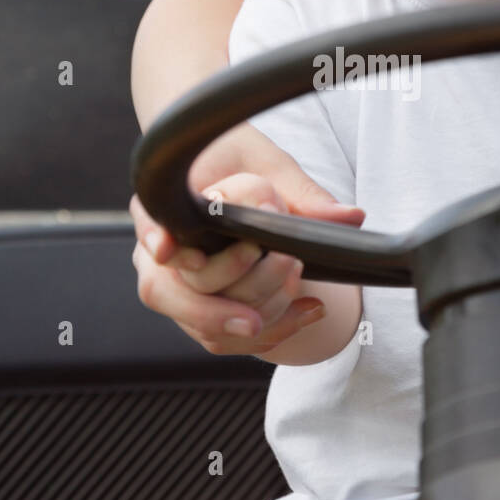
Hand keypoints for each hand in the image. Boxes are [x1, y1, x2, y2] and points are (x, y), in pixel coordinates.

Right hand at [130, 129, 364, 355]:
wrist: (238, 182)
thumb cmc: (242, 162)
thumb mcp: (271, 166)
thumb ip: (303, 193)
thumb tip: (348, 217)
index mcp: (167, 205)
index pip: (150, 225)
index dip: (156, 239)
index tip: (169, 251)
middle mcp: (162, 251)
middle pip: (167, 291)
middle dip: (214, 308)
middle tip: (256, 310)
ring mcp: (178, 286)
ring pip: (199, 323)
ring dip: (251, 320)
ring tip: (301, 298)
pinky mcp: (203, 310)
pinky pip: (224, 336)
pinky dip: (270, 331)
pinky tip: (309, 310)